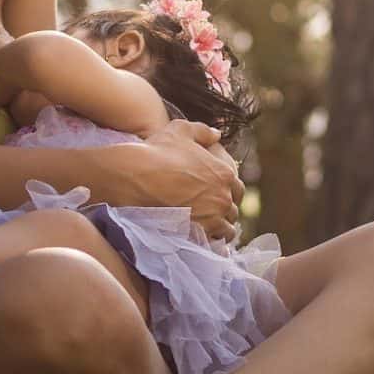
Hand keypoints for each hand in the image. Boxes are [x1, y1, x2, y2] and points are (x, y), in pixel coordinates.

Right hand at [106, 120, 243, 241]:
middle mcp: (223, 196)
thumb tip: (216, 134)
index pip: (237, 189)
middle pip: (232, 210)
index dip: (227, 192)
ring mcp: (212, 217)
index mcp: (224, 173)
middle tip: (209, 212)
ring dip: (219, 228)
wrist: (136, 176)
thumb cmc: (157, 151)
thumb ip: (202, 131)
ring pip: (226, 229)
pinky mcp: (199, 233)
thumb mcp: (180, 130)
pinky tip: (199, 238)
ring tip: (205, 228)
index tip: (215, 195)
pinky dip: (209, 242)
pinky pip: (213, 243)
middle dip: (223, 211)